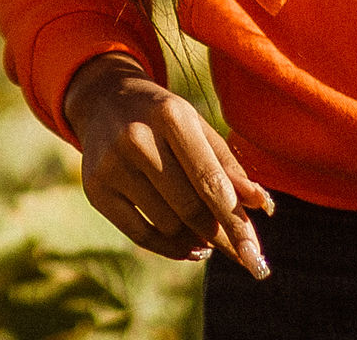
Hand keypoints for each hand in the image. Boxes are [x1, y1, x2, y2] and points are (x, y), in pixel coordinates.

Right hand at [64, 53, 271, 278]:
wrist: (105, 100)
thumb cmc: (164, 117)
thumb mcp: (198, 128)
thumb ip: (229, 167)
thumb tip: (262, 205)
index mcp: (170, 116)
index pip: (209, 181)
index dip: (236, 222)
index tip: (256, 255)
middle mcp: (136, 138)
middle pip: (190, 208)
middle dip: (221, 237)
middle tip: (241, 255)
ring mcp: (111, 165)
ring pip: (168, 225)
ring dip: (197, 240)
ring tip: (210, 236)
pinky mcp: (95, 189)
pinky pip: (141, 235)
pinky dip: (171, 248)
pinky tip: (190, 247)